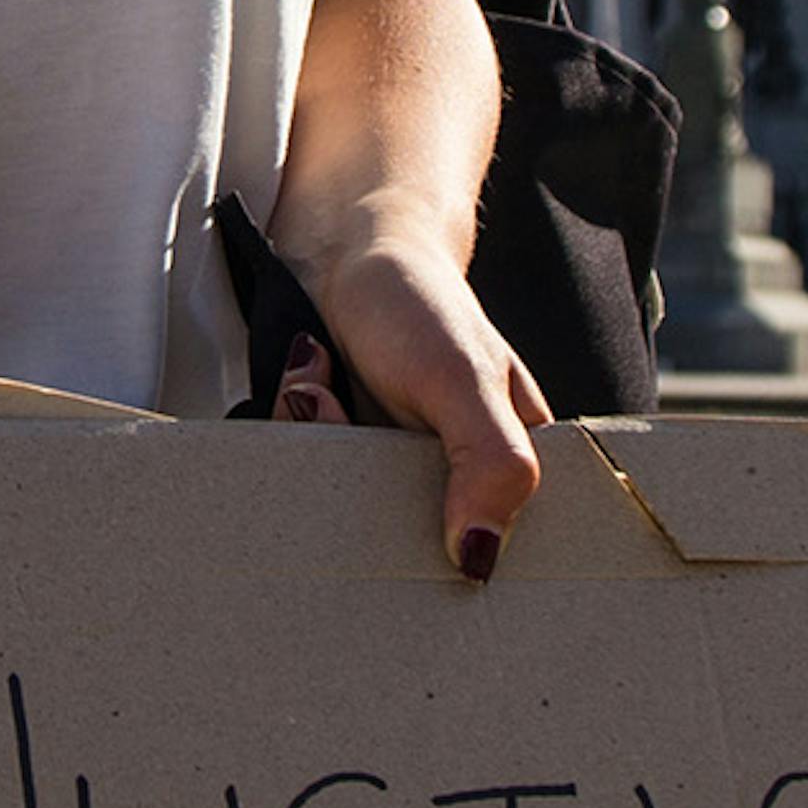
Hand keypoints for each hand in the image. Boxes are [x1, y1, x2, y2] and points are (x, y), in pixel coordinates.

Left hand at [283, 220, 555, 584]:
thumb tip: (481, 557)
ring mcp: (391, 473)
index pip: (498, 552)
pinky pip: (307, 481)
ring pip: (345, 516)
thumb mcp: (465, 380)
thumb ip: (492, 464)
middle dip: (359, 489)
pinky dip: (296, 430)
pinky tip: (308, 382)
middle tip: (340, 411)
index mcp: (511, 467)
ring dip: (318, 446)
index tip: (406, 505)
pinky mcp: (342, 461)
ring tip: (322, 386)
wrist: (345, 250)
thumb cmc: (420, 302)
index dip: (451, 552)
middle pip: (405, 542)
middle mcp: (453, 480)